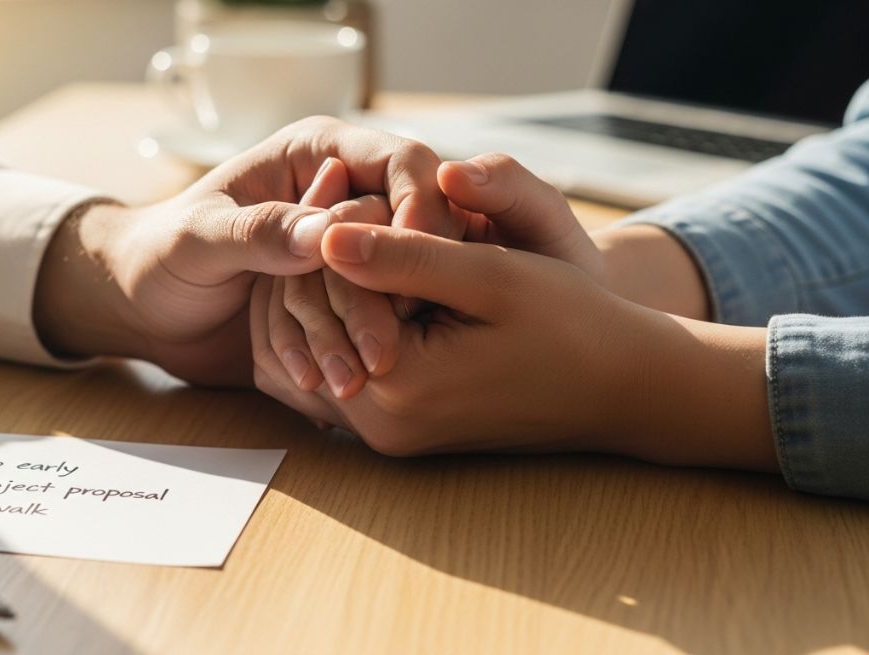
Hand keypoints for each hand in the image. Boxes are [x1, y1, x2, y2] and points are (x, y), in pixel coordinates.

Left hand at [32, 116, 459, 385]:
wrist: (143, 311)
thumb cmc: (157, 255)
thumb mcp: (200, 239)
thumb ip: (258, 231)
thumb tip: (323, 233)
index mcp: (318, 154)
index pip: (400, 162)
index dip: (420, 204)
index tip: (420, 256)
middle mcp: (342, 197)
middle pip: (412, 225)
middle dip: (409, 280)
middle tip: (395, 335)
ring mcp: (347, 253)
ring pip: (400, 279)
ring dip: (386, 326)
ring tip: (368, 370)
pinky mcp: (343, 299)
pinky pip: (375, 319)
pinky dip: (364, 349)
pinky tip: (354, 382)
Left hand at [268, 152, 603, 398]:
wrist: (621, 387)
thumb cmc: (572, 325)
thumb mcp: (492, 276)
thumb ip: (405, 256)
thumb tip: (323, 233)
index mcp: (395, 388)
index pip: (323, 292)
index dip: (330, 226)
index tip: (349, 179)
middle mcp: (377, 423)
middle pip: (308, 320)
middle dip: (321, 253)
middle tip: (338, 188)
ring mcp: (385, 432)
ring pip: (317, 342)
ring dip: (331, 281)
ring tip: (356, 223)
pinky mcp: (398, 427)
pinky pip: (342, 364)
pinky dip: (347, 314)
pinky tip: (371, 271)